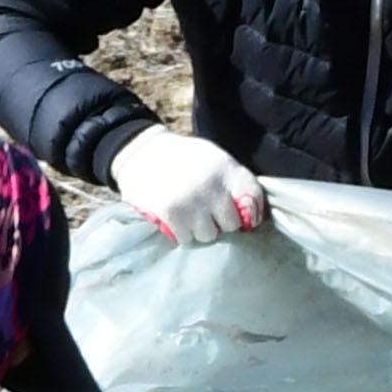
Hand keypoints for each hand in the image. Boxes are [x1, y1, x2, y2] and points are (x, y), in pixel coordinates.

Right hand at [113, 129, 266, 244]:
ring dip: (200, 229)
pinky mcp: (171, 214)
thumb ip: (233, 181)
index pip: (253, 199)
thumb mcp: (213, 158)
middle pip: (232, 224)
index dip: (250, 212)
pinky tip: (176, 217)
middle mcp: (212, 185)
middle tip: (207, 212)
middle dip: (222, 222)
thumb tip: (253, 214)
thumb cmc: (182, 158)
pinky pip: (187, 238)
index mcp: (226, 167)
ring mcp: (191, 201)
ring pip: (209, 235)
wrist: (139, 152)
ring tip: (189, 214)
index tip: (242, 215)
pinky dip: (182, 232)